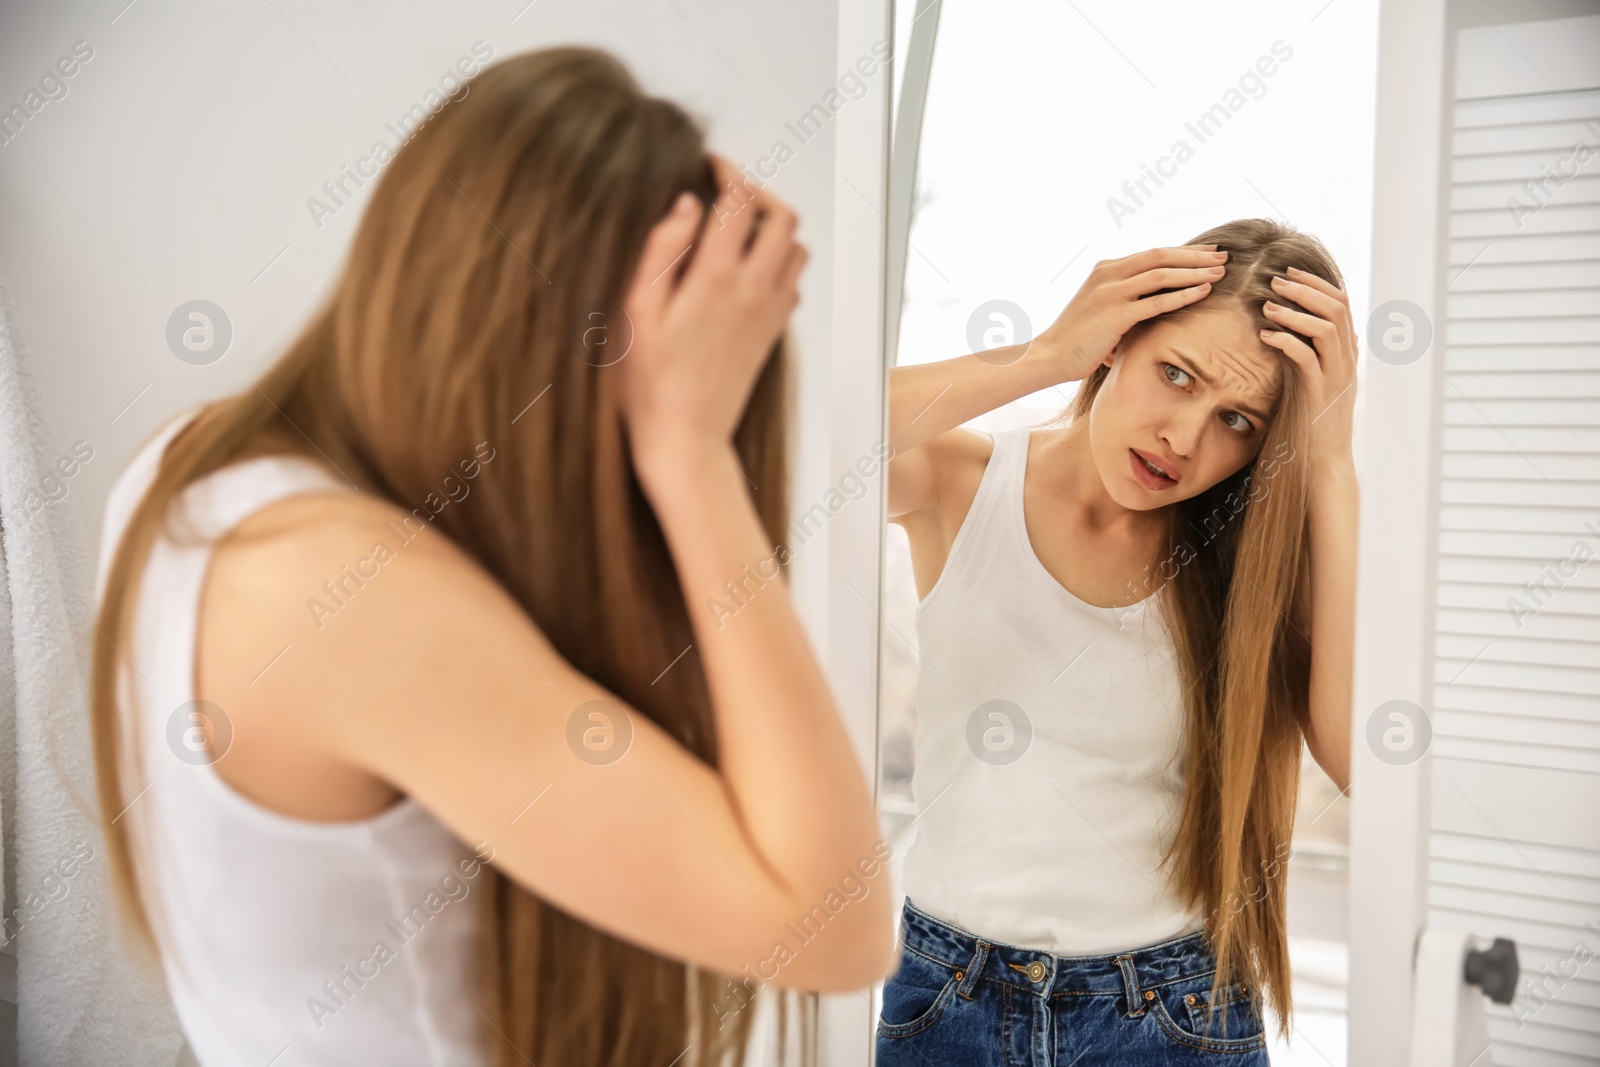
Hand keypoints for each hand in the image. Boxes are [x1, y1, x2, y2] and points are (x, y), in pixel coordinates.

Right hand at [619, 153, 806, 474]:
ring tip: (737, 228)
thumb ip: (661, 252)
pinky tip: (745, 269)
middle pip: (783, 217)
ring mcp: (769, 313)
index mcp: (716, 279)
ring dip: (774, 227)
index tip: (709, 166)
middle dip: (758, 192)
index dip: (727, 172)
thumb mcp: (636, 312)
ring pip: (796, 249)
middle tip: (726, 193)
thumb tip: (685, 206)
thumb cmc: (650, 384)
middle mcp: (753, 292)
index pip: (739, 202)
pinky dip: (778, 262)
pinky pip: (793, 282)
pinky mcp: (772, 333)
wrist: (686, 440)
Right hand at [1035, 245, 1228, 381]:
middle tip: (1223, 257)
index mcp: (1105, 269)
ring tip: (1219, 274)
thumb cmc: (1077, 338)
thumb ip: (1124, 297)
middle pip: (1161, 256)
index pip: (1152, 253)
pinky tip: (1203, 293)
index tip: (1208, 252)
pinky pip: (1157, 301)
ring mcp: (1111, 292)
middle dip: (1195, 256)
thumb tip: (1155, 298)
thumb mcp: (1100, 307)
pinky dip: (1183, 295)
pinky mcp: (1115, 314)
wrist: (1050, 355)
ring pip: (1162, 274)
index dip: (1183, 251)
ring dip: (1194, 272)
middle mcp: (1108, 274)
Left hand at [1259, 268, 1356, 468]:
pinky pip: (1307, 359)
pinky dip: (1287, 342)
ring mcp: (1337, 375)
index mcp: (1347, 352)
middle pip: (1337, 308)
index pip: (1342, 304)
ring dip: (1296, 311)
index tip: (1291, 272)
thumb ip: (1311, 352)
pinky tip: (1266, 336)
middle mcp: (1347, 359)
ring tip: (1268, 305)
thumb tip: (1293, 328)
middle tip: (1276, 279)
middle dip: (1306, 288)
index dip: (1317, 284)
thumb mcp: (1313, 378)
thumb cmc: (1313, 418)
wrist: (1324, 458)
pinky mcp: (1321, 392)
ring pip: (1327, 329)